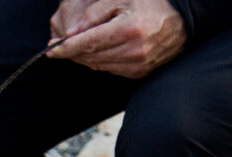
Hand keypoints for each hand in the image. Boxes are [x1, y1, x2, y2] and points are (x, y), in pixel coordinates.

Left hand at [48, 0, 185, 77]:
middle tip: (58, 48)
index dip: (66, 48)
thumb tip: (71, 34)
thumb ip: (94, 14)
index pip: (88, 43)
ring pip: (98, 66)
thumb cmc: (148, 4)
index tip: (50, 50)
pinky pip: (110, 70)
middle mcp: (133, 51)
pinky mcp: (139, 74)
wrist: (181, 21)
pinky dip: (100, 62)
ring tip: (77, 47)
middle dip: (72, 53)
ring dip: (85, 58)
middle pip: (91, 57)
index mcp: (128, 29)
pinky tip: (97, 51)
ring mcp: (137, 65)